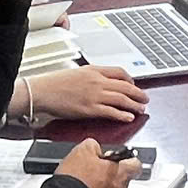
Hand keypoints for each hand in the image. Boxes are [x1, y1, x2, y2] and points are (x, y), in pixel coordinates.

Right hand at [26, 65, 148, 121]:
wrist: (43, 91)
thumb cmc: (55, 84)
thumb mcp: (77, 73)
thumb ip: (91, 77)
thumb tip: (102, 82)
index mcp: (93, 70)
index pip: (119, 72)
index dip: (130, 80)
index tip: (134, 85)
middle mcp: (97, 81)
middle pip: (125, 86)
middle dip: (138, 93)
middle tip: (145, 98)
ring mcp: (94, 95)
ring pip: (121, 99)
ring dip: (134, 104)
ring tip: (141, 109)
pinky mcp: (90, 109)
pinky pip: (111, 112)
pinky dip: (122, 114)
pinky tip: (128, 117)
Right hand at [54, 139, 139, 187]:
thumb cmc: (75, 181)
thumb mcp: (82, 151)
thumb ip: (94, 146)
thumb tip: (95, 148)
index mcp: (120, 173)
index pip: (135, 164)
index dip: (126, 161)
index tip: (118, 161)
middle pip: (122, 182)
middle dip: (110, 179)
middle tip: (93, 176)